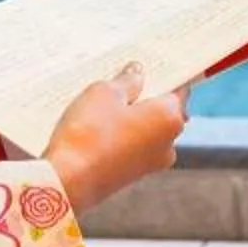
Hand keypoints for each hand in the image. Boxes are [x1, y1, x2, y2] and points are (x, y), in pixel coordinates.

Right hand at [42, 63, 188, 213]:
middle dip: (144, 96)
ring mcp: (151, 163)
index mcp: (171, 117)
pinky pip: (132, 147)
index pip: (178, 88)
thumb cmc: (90, 132)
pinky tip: (97, 127)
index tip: (149, 65)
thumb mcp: (105, 93)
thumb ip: (127, 80)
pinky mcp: (131, 176)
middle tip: (120, 80)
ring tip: (102, 103)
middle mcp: (169, 143)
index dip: (164, 75)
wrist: (69, 181)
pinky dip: (121, 135)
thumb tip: (137, 73)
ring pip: (146, 130)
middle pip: (162, 110)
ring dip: (130, 116)